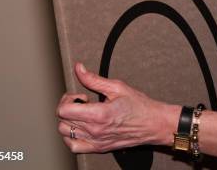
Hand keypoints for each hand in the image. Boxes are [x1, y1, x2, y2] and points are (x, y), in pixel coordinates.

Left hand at [56, 63, 175, 152]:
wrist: (153, 123)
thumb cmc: (139, 105)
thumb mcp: (117, 87)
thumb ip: (93, 79)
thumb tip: (79, 69)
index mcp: (99, 114)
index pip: (64, 110)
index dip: (67, 99)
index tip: (80, 96)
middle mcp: (95, 130)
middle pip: (63, 121)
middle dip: (68, 107)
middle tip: (83, 102)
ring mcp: (96, 141)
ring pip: (65, 133)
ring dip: (68, 121)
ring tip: (82, 114)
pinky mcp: (99, 148)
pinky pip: (74, 147)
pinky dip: (70, 137)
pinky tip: (79, 128)